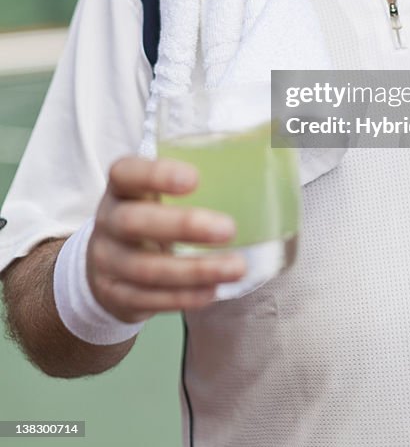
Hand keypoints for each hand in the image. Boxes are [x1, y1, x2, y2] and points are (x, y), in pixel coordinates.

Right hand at [86, 156, 245, 322]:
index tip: (194, 178)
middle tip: (229, 229)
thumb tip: (266, 147)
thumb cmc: (151, 216)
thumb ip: (194, 180)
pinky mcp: (115, 295)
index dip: (156, 174)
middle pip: (134, 222)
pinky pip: (148, 299)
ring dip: (195, 270)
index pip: (126, 173)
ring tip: (236, 267)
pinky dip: (184, 297)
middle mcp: (107, 221)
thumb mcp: (158, 194)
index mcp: (121, 188)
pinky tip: (213, 290)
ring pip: (146, 268)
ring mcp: (107, 261)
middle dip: (184, 225)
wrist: (107, 266)